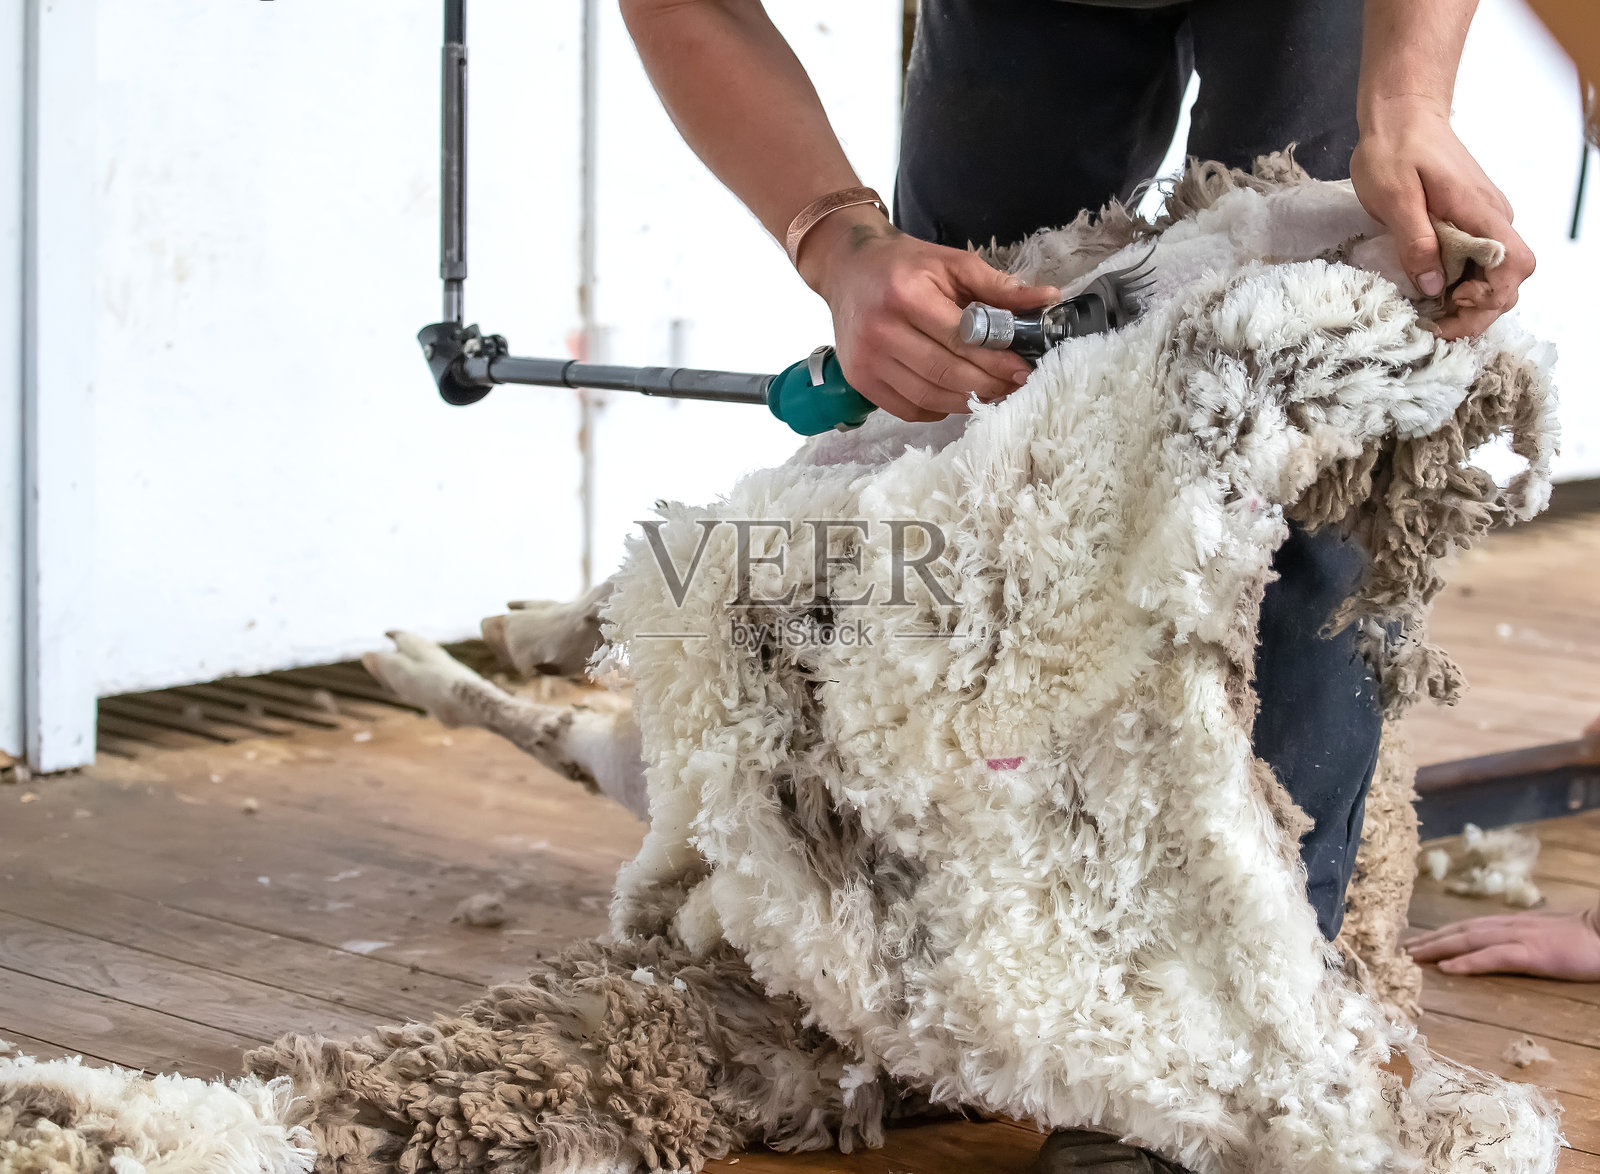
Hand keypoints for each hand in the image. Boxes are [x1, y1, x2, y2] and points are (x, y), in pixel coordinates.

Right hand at [796, 208, 1058, 421]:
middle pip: (946, 374)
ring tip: (992, 392)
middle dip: (988, 385)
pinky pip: (909, 410)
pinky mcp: (860, 381)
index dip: (996, 360)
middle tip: (1015, 385)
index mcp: (905, 295)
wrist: (848, 270)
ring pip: (929, 398)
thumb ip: (998, 285)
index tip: (1024, 368)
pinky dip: (939, 409)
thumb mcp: (952, 263)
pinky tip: (956, 395)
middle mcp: (880, 330)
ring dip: (967, 401)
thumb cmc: (904, 265)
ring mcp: (867, 360)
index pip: (961, 340)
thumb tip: (1047, 298)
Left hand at [1350, 98, 1535, 339]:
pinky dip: (1457, 282)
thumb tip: (1430, 286)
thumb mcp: (1394, 197)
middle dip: (1475, 311)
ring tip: (1425, 312)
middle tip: (1431, 323)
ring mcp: (1484, 219)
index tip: (1447, 307)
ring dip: (1464, 300)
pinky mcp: (1470, 220)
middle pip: (1508, 279)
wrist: (1402, 113)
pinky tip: (1426, 288)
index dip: (1488, 298)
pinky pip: (1475, 260)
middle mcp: (1493, 218)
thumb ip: (1415, 241)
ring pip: (1492, 273)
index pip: (1514, 265)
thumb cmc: (1395, 148)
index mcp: (1481, 212)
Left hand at [1408, 904, 1599, 979]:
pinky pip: (1493, 957)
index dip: (1440, 933)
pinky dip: (1468, 962)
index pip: (1467, 925)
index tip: (1416, 941)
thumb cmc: (1583, 936)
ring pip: (1468, 940)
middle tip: (1401, 950)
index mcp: (1512, 923)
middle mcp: (1509, 926)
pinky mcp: (1533, 954)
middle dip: (1429, 941)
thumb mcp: (1546, 933)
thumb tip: (1502, 943)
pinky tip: (1447, 969)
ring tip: (1412, 957)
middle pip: (1460, 931)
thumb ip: (1522, 936)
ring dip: (1437, 948)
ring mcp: (1520, 938)